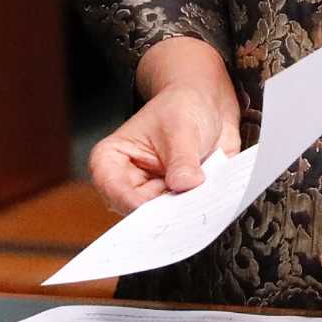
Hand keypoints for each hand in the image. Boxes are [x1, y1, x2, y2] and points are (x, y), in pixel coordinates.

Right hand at [88, 37, 242, 213]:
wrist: (207, 103)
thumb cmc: (182, 105)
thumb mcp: (182, 126)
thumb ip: (182, 159)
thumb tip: (185, 185)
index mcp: (110, 160)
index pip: (116, 193)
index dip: (139, 205)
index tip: (165, 209)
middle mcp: (128, 182)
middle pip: (139, 213)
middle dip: (166, 212)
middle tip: (189, 205)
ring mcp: (152, 194)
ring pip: (163, 219)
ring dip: (185, 212)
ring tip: (202, 196)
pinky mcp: (175, 200)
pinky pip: (184, 216)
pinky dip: (198, 210)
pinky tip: (211, 198)